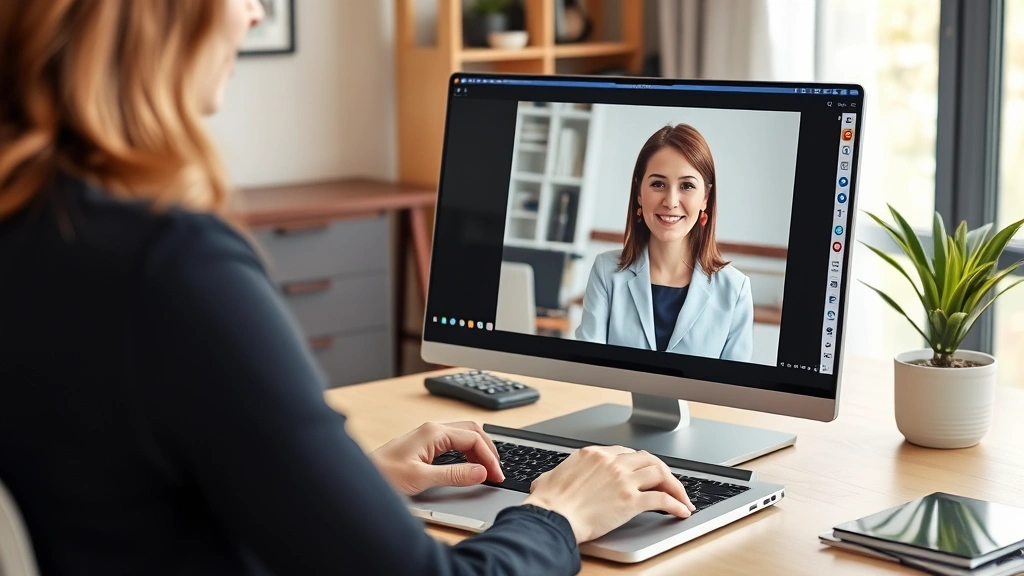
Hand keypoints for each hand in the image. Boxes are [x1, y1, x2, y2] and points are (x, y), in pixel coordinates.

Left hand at [369, 421, 504, 495]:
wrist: (361, 476)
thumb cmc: (384, 474)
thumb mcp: (421, 478)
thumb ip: (454, 475)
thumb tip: (481, 472)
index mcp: (434, 432)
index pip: (473, 439)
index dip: (489, 458)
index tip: (496, 476)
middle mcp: (433, 429)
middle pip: (473, 431)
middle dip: (488, 450)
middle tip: (497, 472)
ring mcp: (428, 435)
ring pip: (465, 435)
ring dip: (479, 450)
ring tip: (487, 470)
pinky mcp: (425, 444)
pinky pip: (455, 442)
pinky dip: (468, 452)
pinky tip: (470, 466)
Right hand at [522, 446, 694, 542]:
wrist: (551, 517)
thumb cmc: (548, 503)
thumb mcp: (549, 478)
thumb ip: (558, 475)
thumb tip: (549, 481)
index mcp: (593, 453)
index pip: (626, 452)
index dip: (639, 463)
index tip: (645, 473)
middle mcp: (611, 462)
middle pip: (647, 459)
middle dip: (662, 471)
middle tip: (669, 483)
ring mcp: (623, 480)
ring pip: (660, 473)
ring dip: (675, 486)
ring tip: (681, 498)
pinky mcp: (631, 501)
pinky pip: (662, 499)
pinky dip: (675, 505)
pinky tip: (680, 512)